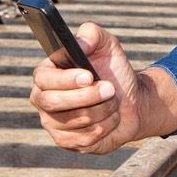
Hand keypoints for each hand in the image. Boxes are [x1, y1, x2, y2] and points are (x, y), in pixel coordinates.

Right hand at [30, 23, 146, 154]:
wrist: (133, 101)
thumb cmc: (114, 71)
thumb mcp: (107, 45)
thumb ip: (92, 34)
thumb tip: (80, 42)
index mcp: (47, 73)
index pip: (44, 78)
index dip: (65, 79)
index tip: (88, 76)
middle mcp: (44, 99)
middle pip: (54, 103)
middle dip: (88, 97)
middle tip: (110, 89)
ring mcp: (53, 123)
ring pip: (75, 121)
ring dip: (103, 110)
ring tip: (113, 101)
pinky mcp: (67, 142)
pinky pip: (84, 139)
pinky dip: (105, 127)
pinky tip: (111, 118)